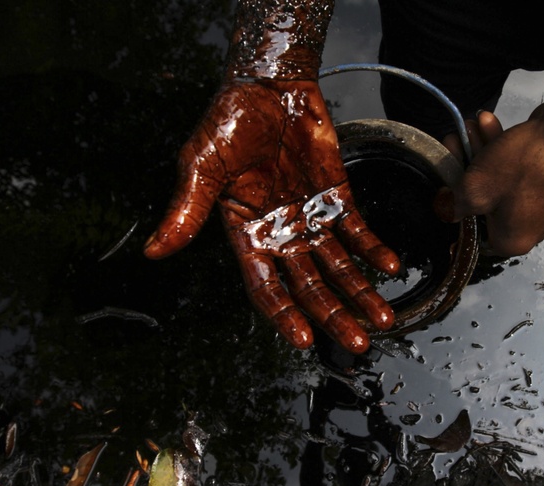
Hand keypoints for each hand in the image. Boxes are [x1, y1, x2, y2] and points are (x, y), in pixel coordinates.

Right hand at [144, 78, 399, 352]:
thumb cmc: (229, 120)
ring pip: (339, 267)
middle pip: (310, 286)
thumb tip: (153, 250)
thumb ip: (186, 210)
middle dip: (334, 315)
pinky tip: (390, 265)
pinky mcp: (337, 197)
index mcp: (247, 234)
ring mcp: (312, 218)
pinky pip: (358, 230)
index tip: (305, 340)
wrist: (269, 84)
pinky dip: (374, 248)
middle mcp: (282, 234)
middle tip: (358, 343)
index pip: (267, 287)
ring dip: (360, 292)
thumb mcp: (202, 165)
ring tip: (383, 319)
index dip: (285, 314)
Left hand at [439, 107, 543, 256]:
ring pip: (499, 179)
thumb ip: (454, 204)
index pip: (474, 235)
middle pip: (484, 200)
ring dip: (481, 151)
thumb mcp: (474, 189)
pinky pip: (516, 169)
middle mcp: (529, 227)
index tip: (443, 191)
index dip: (456, 212)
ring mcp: (541, 202)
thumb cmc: (521, 168)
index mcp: (512, 240)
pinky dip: (502, 148)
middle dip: (465, 167)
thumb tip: (446, 210)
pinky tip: (488, 123)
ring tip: (468, 126)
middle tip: (454, 142)